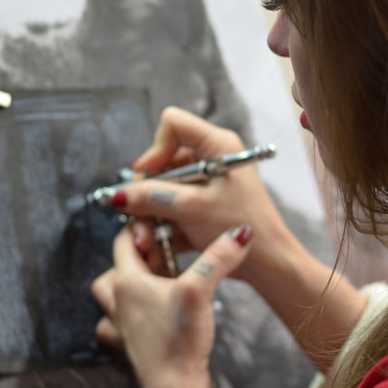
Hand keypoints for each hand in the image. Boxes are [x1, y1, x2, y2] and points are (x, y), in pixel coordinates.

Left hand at [91, 223, 252, 387]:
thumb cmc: (177, 341)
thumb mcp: (200, 289)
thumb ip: (219, 258)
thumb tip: (240, 234)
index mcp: (126, 282)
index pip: (123, 240)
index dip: (142, 228)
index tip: (164, 227)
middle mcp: (120, 301)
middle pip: (116, 267)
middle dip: (139, 256)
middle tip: (163, 254)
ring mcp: (125, 324)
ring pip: (115, 295)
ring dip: (132, 284)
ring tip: (158, 280)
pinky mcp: (136, 343)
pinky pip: (122, 322)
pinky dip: (132, 314)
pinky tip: (153, 313)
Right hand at [114, 106, 295, 284]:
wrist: (268, 261)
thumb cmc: (239, 225)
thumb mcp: (190, 208)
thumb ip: (151, 197)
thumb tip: (118, 195)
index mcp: (217, 144)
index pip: (173, 125)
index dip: (155, 149)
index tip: (146, 178)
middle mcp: (213, 156)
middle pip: (164, 160)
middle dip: (148, 190)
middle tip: (135, 214)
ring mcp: (209, 180)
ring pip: (165, 187)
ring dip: (152, 212)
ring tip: (145, 238)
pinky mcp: (205, 202)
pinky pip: (174, 204)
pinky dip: (164, 222)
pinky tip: (157, 244)